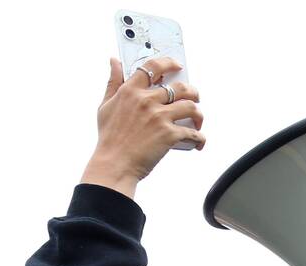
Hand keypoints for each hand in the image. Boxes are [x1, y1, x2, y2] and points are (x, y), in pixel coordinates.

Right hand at [81, 57, 204, 197]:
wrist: (114, 164)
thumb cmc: (109, 138)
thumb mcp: (105, 105)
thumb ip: (113, 82)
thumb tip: (114, 61)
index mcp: (130, 91)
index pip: (153, 66)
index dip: (168, 63)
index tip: (177, 65)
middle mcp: (147, 100)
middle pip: (179, 87)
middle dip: (192, 92)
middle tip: (195, 97)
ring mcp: (159, 117)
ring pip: (191, 106)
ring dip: (199, 114)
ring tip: (198, 121)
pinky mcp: (169, 135)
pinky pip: (193, 133)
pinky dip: (200, 138)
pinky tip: (198, 142)